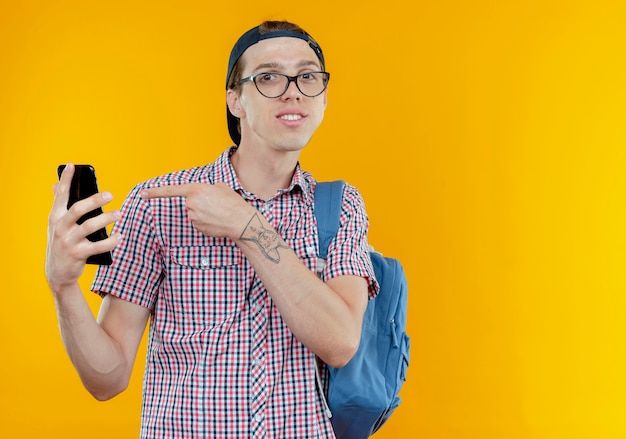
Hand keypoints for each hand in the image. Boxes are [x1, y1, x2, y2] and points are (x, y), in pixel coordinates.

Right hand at [46, 164, 120, 292]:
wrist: (57, 273)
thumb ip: (58, 206)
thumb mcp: (56, 225)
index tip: (72, 165)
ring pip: (90, 226)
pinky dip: (111, 241)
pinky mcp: (78, 254)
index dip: (65, 180)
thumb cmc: (61, 243)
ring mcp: (68, 241)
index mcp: (55, 217)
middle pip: (78, 209)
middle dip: (95, 200)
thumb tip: (55, 184)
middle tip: (110, 195)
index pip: (60, 195)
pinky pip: (98, 246)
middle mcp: (60, 227)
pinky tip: (120, 236)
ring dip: (107, 219)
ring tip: (119, 214)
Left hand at [140, 182, 253, 238]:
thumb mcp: (220, 187)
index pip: (170, 191)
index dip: (155, 192)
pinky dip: (206, 222)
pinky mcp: (198, 228)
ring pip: (194, 214)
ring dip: (204, 213)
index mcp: (195, 190)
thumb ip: (206, 188)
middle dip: (200, 203)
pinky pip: (199, 223)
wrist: (241, 221)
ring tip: (218, 213)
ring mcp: (193, 217)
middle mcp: (191, 203)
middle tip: (216, 204)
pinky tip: (217, 221)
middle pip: (189, 203)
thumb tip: (203, 194)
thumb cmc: (233, 202)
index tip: (143, 194)